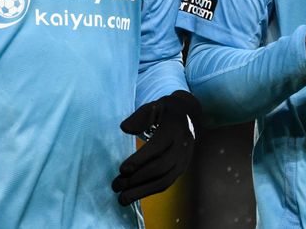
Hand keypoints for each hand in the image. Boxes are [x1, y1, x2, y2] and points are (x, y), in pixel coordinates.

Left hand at [112, 90, 200, 205]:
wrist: (189, 116)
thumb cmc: (165, 111)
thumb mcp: (153, 107)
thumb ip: (139, 116)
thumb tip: (125, 129)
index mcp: (175, 127)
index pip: (158, 146)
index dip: (140, 159)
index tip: (122, 169)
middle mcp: (183, 145)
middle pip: (160, 167)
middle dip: (137, 179)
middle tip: (116, 186)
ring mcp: (184, 159)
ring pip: (164, 180)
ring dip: (142, 191)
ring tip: (122, 198)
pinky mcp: (182, 168)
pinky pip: (166, 183)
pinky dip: (149, 191)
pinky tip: (134, 194)